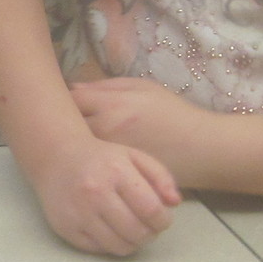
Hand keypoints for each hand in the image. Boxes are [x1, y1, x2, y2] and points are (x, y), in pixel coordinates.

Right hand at [24, 133, 180, 256]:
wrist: (56, 157)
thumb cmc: (102, 158)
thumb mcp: (134, 157)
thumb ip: (161, 177)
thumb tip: (175, 204)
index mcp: (116, 172)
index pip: (151, 210)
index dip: (163, 221)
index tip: (163, 219)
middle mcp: (95, 193)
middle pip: (136, 232)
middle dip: (150, 234)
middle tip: (149, 228)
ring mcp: (78, 213)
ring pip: (119, 246)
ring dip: (133, 243)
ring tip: (134, 231)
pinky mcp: (65, 228)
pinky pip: (99, 249)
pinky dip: (111, 245)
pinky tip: (113, 231)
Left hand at [70, 74, 213, 165]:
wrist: (200, 149)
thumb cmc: (173, 113)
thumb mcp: (144, 88)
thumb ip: (106, 86)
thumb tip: (73, 87)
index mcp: (113, 106)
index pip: (71, 99)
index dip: (65, 98)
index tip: (67, 99)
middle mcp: (105, 132)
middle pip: (66, 125)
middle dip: (63, 121)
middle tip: (62, 119)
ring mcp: (107, 157)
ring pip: (74, 148)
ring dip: (71, 141)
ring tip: (74, 137)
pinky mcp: (113, 175)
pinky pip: (89, 164)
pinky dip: (84, 158)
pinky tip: (87, 155)